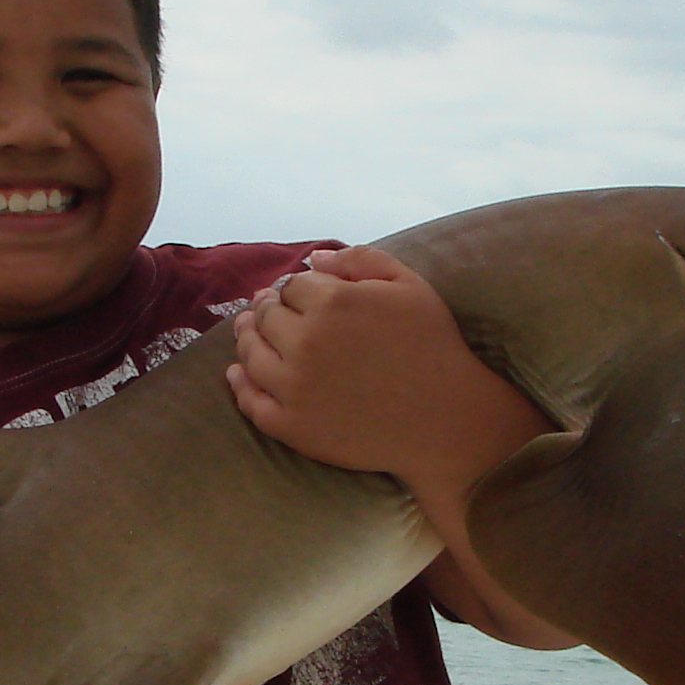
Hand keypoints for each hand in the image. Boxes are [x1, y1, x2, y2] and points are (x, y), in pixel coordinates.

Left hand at [228, 249, 579, 649]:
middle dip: (268, 309)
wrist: (446, 419)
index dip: (295, 288)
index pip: (291, 286)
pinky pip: (251, 402)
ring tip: (249, 333)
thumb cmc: (432, 346)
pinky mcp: (293, 425)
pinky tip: (238, 374)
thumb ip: (360, 260)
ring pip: (251, 354)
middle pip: (266, 316)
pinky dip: (239, 384)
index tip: (299, 295)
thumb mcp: (409, 285)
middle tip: (269, 311)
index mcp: (333, 301)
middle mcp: (306, 341)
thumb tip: (313, 259)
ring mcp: (295, 386)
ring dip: (247, 339)